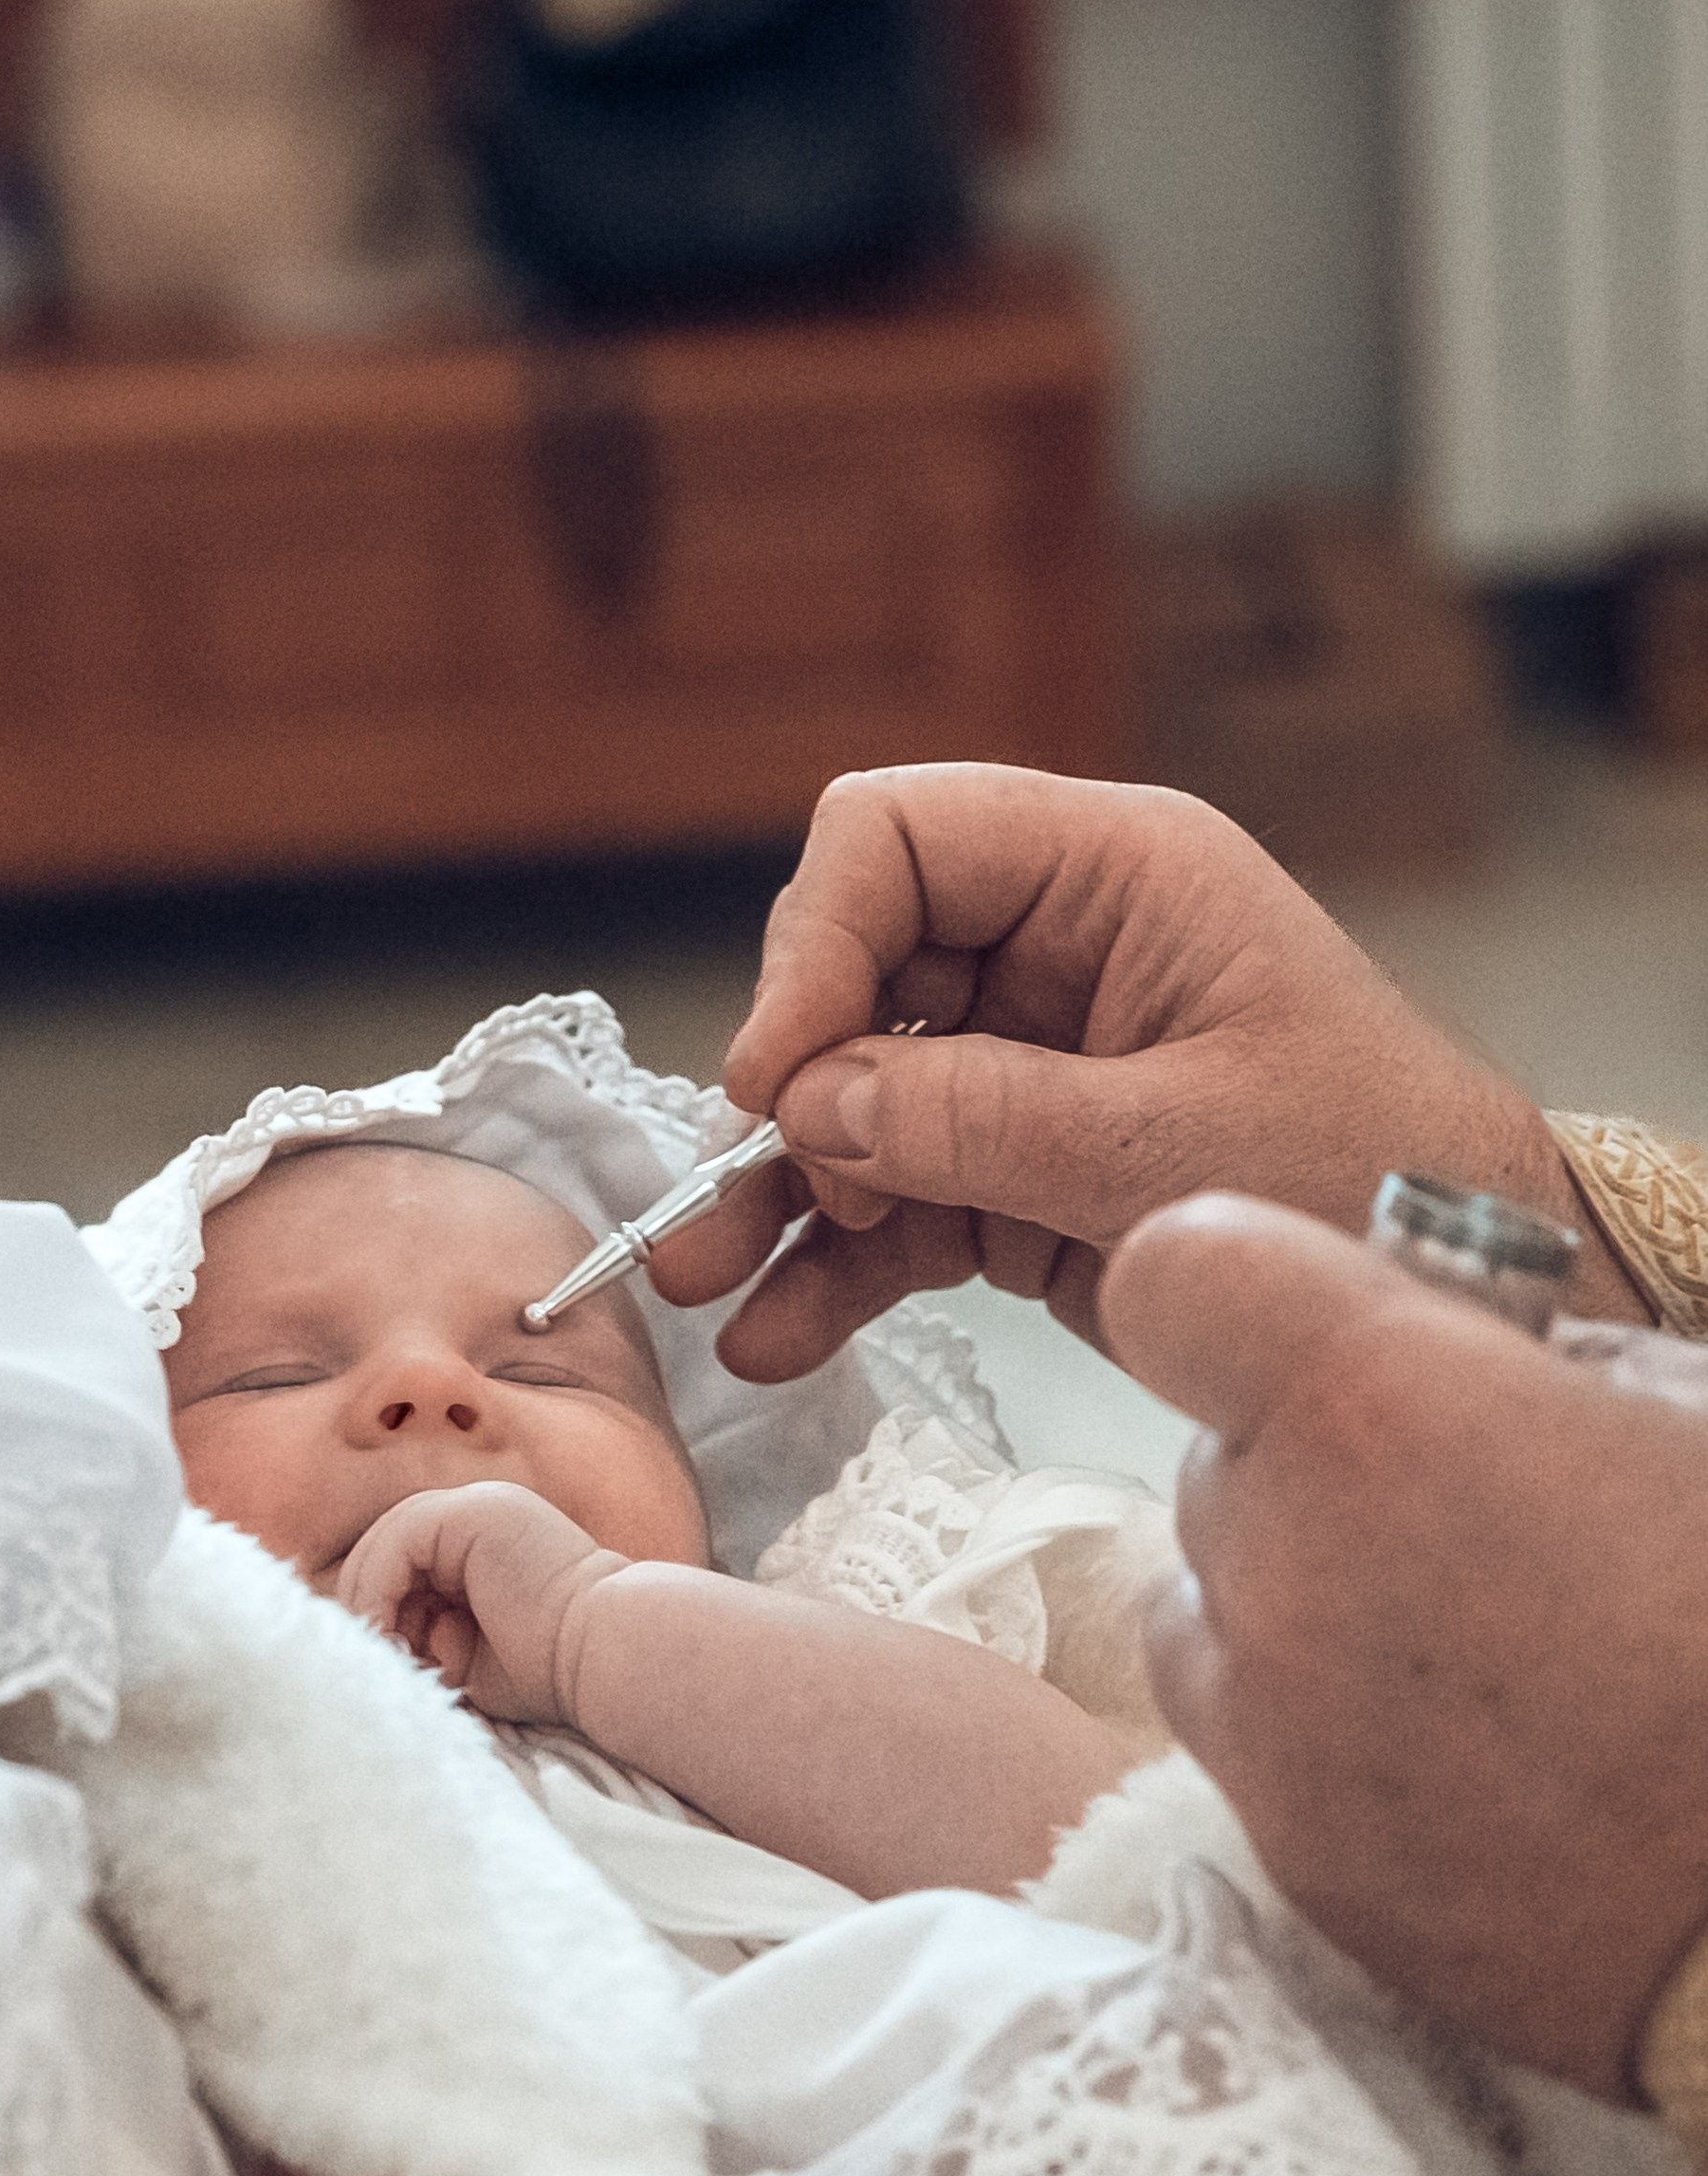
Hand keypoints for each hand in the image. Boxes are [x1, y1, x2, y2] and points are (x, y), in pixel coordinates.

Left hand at [336, 1482, 626, 1724]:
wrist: (605, 1654)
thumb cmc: (550, 1670)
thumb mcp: (467, 1653)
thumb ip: (422, 1634)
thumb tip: (366, 1641)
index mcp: (486, 1541)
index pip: (402, 1563)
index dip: (379, 1611)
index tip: (384, 1664)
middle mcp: (479, 1513)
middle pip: (385, 1548)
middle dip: (369, 1608)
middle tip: (376, 1661)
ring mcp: (476, 1505)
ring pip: (383, 1543)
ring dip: (370, 1604)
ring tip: (384, 1654)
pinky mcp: (470, 1512)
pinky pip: (396, 1543)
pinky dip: (377, 1591)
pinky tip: (387, 1634)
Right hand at [650, 764, 1641, 1376]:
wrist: (1468, 1292)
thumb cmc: (1376, 1177)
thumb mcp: (1174, 1149)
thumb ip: (982, 1121)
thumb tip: (810, 1109)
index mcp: (1111, 874)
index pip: (895, 840)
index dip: (813, 947)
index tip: (780, 1080)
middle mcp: (1052, 951)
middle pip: (853, 976)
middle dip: (788, 1092)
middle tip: (753, 1194)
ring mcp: (1029, 1065)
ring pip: (857, 1104)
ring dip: (779, 1195)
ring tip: (706, 1287)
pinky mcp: (1021, 1171)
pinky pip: (898, 1201)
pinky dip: (840, 1265)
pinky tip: (779, 1334)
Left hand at [1099, 1194, 1707, 2096]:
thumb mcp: (1682, 1410)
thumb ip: (1530, 1353)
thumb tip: (1467, 1347)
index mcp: (1375, 1410)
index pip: (1178, 1276)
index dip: (1243, 1287)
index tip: (1325, 1318)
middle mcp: (1282, 1564)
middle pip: (1214, 1458)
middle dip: (1311, 1462)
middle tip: (1466, 1502)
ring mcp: (1272, 1731)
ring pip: (1209, 1609)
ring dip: (1296, 1599)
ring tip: (1469, 1640)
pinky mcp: (1295, 1865)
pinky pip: (1252, 1750)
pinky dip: (1324, 1733)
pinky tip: (1473, 1757)